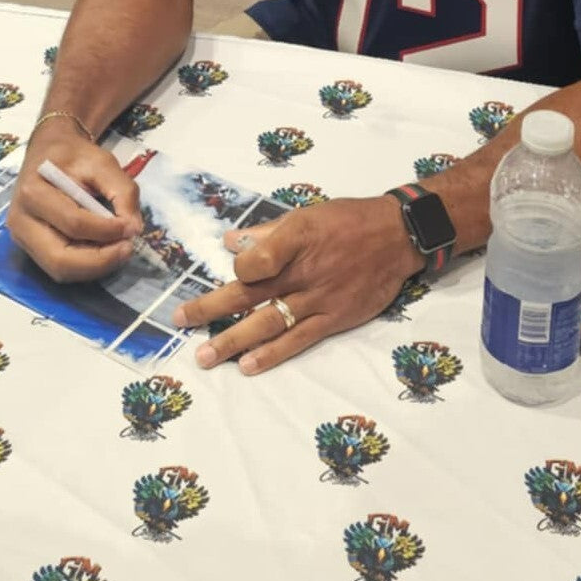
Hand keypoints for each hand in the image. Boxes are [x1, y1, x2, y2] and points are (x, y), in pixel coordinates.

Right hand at [7, 121, 142, 281]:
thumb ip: (123, 191)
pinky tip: (103, 252)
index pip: (74, 223)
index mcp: (34, 192)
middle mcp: (20, 221)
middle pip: (59, 259)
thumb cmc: (74, 156)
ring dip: (94, 268)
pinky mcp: (30, 248)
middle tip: (127, 249)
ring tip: (118, 251)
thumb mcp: (103, 163)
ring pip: (58, 270)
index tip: (132, 227)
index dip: (107, 230)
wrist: (49, 151)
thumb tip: (133, 228)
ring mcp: (22, 238)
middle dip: (100, 261)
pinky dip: (85, 266)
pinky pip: (58, 268)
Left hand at [174, 195, 423, 374]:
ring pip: (268, 322)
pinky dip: (272, 354)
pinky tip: (248, 366)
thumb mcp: (308, 214)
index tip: (230, 269)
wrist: (399, 237)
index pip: (254, 259)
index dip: (236, 267)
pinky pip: (297, 339)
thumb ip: (268, 231)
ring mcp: (318, 298)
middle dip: (212, 308)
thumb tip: (230, 241)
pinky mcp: (334, 319)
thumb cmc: (349, 220)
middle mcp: (304, 270)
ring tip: (205, 356)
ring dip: (233, 341)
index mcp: (296, 237)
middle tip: (181, 321)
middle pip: (250, 293)